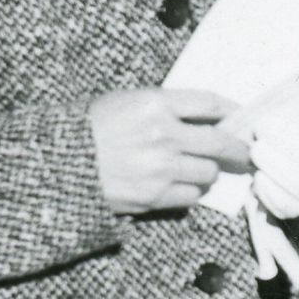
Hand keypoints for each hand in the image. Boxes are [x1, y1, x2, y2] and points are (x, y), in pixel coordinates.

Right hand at [88, 87, 248, 214]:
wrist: (52, 165)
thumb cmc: (85, 129)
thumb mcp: (122, 102)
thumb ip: (163, 108)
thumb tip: (206, 119)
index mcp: (153, 103)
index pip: (210, 103)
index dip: (233, 111)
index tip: (242, 119)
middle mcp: (162, 134)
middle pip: (221, 143)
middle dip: (239, 150)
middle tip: (246, 154)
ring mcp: (159, 168)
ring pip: (208, 173)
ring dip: (206, 172)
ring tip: (195, 169)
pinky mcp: (153, 196)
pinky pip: (190, 197)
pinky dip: (189, 192)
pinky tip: (176, 185)